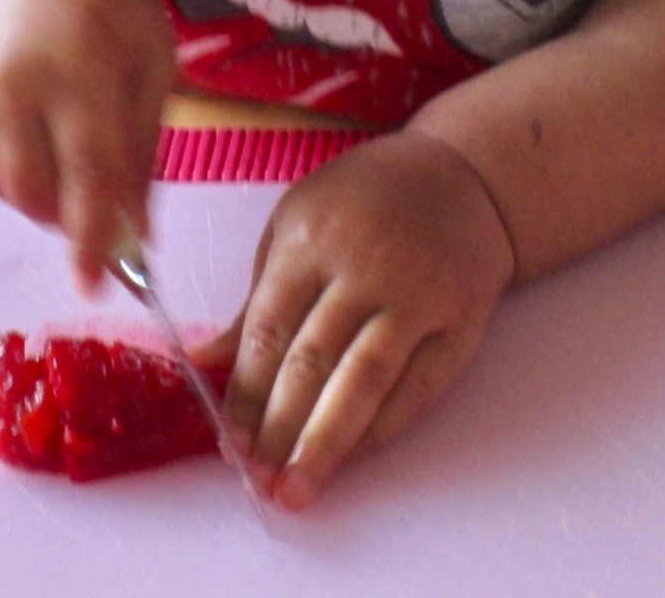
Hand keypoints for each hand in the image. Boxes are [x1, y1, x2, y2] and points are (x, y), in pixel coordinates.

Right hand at [0, 0, 174, 287]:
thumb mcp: (150, 59)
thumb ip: (143, 148)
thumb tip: (140, 231)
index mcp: (79, 69)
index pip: (88, 175)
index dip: (95, 237)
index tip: (96, 284)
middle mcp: (12, 85)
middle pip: (39, 195)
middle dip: (71, 217)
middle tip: (98, 203)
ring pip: (6, 190)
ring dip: (43, 196)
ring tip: (67, 147)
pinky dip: (11, 174)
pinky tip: (33, 133)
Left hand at [206, 130, 515, 510]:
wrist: (461, 176)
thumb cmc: (363, 200)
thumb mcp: (296, 224)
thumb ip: (257, 300)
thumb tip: (203, 360)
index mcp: (311, 241)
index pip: (269, 332)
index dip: (245, 395)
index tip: (228, 443)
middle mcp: (365, 269)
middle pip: (313, 363)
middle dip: (279, 430)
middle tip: (257, 483)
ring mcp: (417, 296)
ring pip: (364, 381)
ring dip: (326, 443)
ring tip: (297, 488)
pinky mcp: (459, 322)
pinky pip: (417, 388)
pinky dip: (381, 430)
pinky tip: (352, 458)